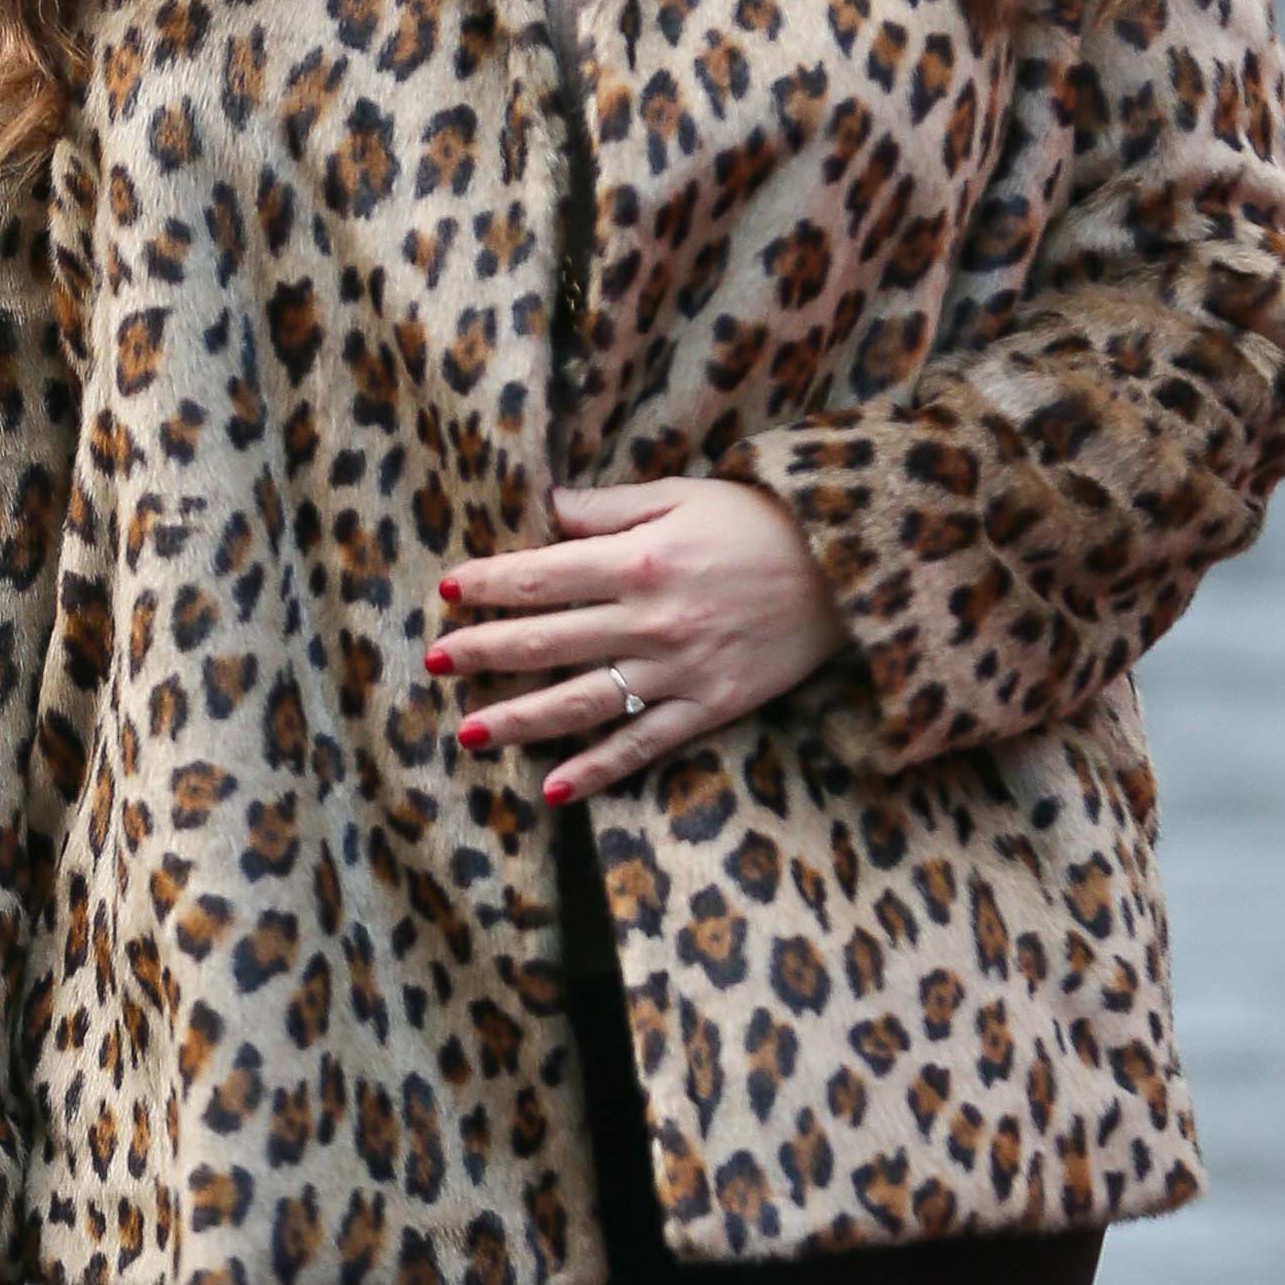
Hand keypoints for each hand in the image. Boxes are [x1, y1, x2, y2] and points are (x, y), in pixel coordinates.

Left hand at [428, 477, 849, 804]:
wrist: (849, 570)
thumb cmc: (761, 521)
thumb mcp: (683, 492)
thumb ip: (609, 507)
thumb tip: (545, 508)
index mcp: (641, 559)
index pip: (543, 576)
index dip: (490, 585)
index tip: (449, 592)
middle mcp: (652, 620)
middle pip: (549, 640)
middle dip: (485, 651)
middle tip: (435, 662)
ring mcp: (680, 670)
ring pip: (583, 702)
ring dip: (520, 719)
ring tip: (469, 733)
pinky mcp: (711, 707)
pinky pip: (643, 746)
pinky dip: (597, 771)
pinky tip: (553, 791)